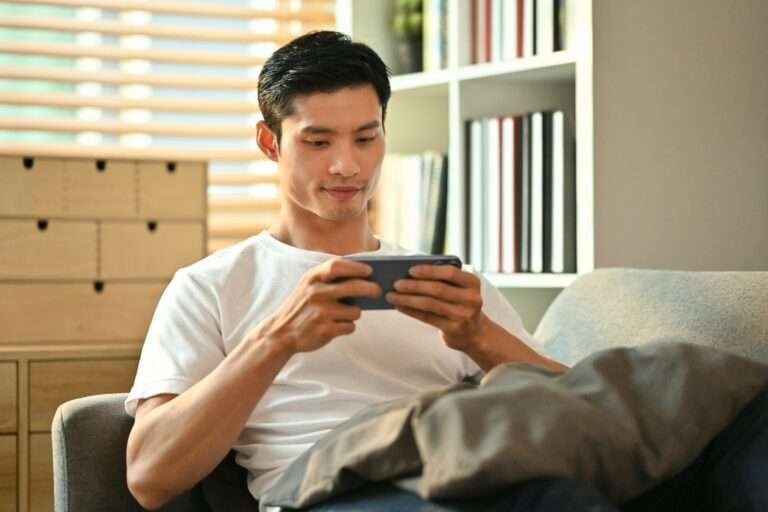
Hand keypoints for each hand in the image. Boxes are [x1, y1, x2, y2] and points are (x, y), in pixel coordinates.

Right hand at [249, 258, 380, 353]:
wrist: (280, 332)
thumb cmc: (301, 306)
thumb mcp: (308, 285)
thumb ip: (329, 278)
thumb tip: (364, 277)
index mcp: (312, 278)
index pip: (338, 266)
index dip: (356, 267)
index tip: (370, 271)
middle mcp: (316, 293)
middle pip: (354, 287)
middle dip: (371, 289)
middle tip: (378, 291)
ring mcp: (321, 312)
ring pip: (355, 311)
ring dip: (355, 313)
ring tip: (344, 315)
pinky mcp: (325, 330)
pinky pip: (350, 327)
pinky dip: (348, 327)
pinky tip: (337, 326)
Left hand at [386, 264, 488, 350]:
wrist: (474, 332)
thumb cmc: (459, 304)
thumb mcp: (459, 288)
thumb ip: (442, 279)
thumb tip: (409, 273)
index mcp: (472, 282)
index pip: (450, 273)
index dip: (429, 271)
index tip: (410, 270)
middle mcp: (471, 298)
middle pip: (438, 289)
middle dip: (414, 286)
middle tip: (396, 283)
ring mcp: (464, 315)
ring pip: (430, 304)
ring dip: (408, 299)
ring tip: (392, 296)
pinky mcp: (454, 329)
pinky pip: (428, 318)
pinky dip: (411, 311)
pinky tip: (400, 307)